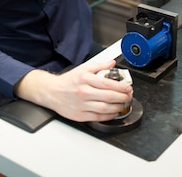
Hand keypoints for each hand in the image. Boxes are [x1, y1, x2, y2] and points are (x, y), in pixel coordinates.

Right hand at [14, 59, 132, 121]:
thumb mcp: (83, 68)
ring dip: (117, 107)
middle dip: (122, 97)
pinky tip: (113, 112)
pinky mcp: (80, 115)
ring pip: (104, 108)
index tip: (128, 87)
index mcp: (85, 79)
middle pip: (108, 96)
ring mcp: (82, 105)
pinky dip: (108, 116)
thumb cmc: (68, 81)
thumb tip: (112, 63)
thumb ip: (99, 66)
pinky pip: (98, 117)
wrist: (52, 92)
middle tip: (128, 95)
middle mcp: (84, 92)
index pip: (108, 83)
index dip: (121, 86)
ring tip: (123, 104)